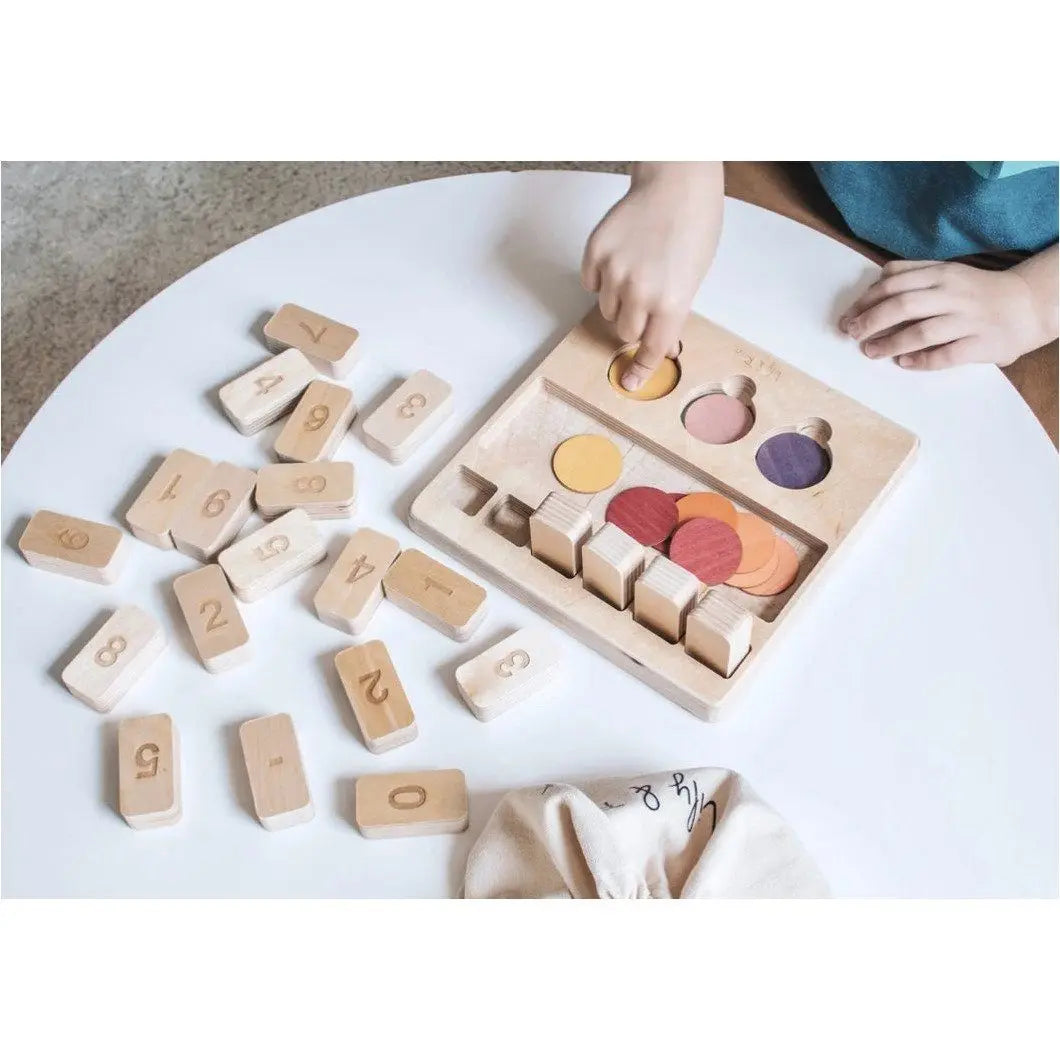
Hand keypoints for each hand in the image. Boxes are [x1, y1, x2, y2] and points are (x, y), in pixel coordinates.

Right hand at [582, 163, 722, 389]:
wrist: (676, 184)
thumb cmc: (693, 228)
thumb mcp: (693, 278)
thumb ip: (673, 315)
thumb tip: (660, 348)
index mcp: (671, 302)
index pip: (650, 349)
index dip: (640, 369)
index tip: (628, 382)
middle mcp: (640, 291)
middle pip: (624, 331)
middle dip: (634, 324)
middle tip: (646, 300)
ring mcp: (614, 271)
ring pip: (606, 308)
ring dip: (618, 300)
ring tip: (637, 270)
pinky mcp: (595, 253)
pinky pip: (591, 283)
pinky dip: (602, 278)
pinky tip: (622, 256)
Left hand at [839, 259, 1052, 369]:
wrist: (1028, 305)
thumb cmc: (978, 291)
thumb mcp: (948, 272)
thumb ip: (914, 272)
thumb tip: (878, 277)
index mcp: (942, 274)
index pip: (894, 284)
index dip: (866, 301)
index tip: (848, 316)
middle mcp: (953, 294)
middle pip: (903, 305)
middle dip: (871, 320)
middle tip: (851, 334)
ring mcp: (967, 320)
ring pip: (921, 331)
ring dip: (890, 343)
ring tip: (869, 351)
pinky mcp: (979, 344)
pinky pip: (945, 354)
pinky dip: (921, 360)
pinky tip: (903, 363)